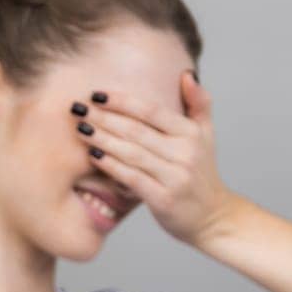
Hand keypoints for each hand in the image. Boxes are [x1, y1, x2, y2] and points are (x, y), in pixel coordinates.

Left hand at [72, 69, 244, 247]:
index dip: (122, 101)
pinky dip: (111, 166)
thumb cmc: (202, 173)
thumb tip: (187, 74)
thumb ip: (198, 103)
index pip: (151, 111)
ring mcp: (174, 177)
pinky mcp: (163, 199)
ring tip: (81, 129)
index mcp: (191, 134)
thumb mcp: (206, 136)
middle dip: (104, 118)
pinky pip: (132, 178)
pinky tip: (94, 156)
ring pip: (131, 153)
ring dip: (102, 140)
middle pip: (136, 130)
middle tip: (78, 109)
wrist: (213, 217)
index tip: (96, 94)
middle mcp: (184, 153)